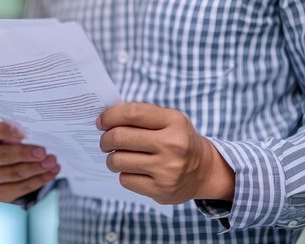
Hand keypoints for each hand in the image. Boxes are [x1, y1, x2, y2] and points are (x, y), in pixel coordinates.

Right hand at [0, 121, 59, 202]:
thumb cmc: (4, 139)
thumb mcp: (4, 130)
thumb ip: (14, 130)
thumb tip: (34, 135)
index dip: (6, 131)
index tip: (24, 133)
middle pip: (3, 155)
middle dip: (25, 154)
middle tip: (43, 152)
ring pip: (14, 173)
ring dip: (37, 168)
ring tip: (52, 161)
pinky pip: (21, 188)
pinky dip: (39, 180)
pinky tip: (51, 172)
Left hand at [97, 103, 234, 204]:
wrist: (204, 170)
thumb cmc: (177, 140)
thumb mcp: (168, 120)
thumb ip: (141, 116)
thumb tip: (105, 118)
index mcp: (174, 122)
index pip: (131, 113)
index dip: (109, 116)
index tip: (101, 122)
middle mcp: (173, 145)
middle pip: (119, 137)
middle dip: (105, 139)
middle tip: (105, 142)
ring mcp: (167, 170)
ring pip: (117, 161)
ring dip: (111, 159)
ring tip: (117, 157)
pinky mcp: (161, 190)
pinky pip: (125, 180)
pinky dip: (123, 174)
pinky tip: (133, 171)